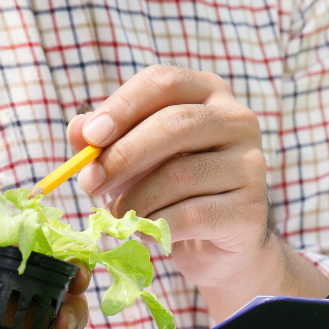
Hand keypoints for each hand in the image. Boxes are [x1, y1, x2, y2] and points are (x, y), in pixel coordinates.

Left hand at [68, 65, 328, 323]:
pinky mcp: (250, 208)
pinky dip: (157, 226)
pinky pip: (192, 215)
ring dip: (136, 200)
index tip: (90, 137)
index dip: (122, 107)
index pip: (162, 83)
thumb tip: (78, 131)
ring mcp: (250, 164)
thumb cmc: (171, 192)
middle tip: (89, 184)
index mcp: (207, 93)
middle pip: (174, 125)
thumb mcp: (134, 160)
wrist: (217, 246)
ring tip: (117, 216)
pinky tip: (144, 234)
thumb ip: (105, 141)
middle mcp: (236, 120)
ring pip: (179, 175)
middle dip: (123, 156)